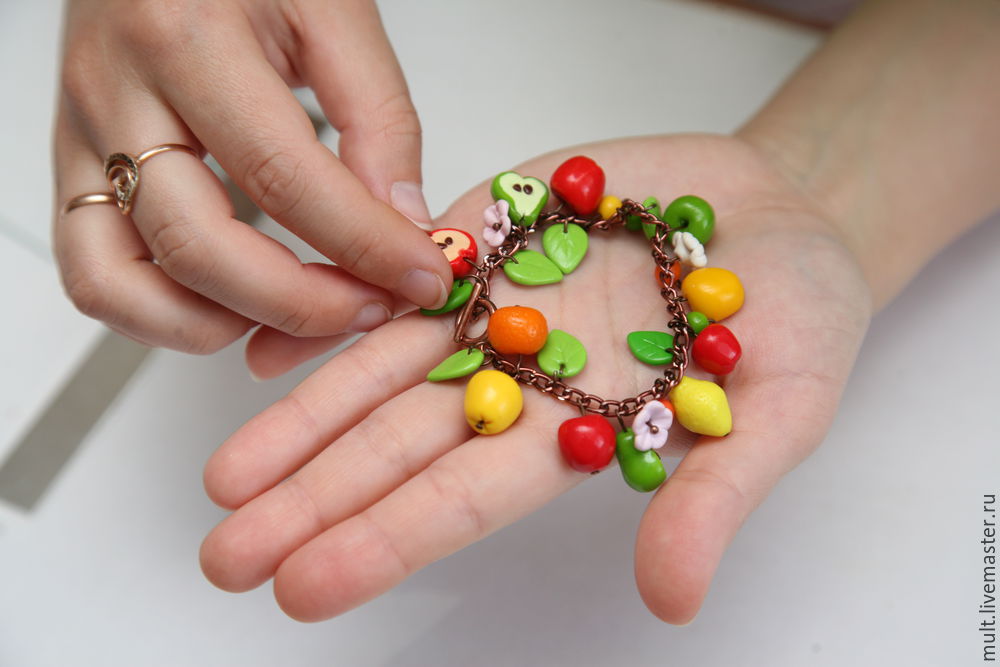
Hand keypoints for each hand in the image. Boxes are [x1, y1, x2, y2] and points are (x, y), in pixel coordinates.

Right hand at [53, 0, 451, 357]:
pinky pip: (93, 275)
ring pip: (122, 281)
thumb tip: (402, 225)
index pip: (283, 177)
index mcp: (188, 37)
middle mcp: (117, 91)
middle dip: (301, 305)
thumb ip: (377, 118)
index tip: (422, 278)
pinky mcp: (70, 165)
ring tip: (300, 312)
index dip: (364, 247)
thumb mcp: (333, 11)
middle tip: (369, 307)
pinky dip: (162, 315)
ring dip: (223, 324)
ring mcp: (81, 135)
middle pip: (198, 246)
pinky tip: (231, 304)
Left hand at [198, 134, 871, 621]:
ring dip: (303, 418)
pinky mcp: (490, 235)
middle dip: (314, 498)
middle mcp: (519, 379)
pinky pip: (399, 275)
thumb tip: (672, 597)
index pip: (465, 501)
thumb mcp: (783, 410)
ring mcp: (496, 308)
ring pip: (382, 369)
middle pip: (399, 446)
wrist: (784, 213)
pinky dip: (336, 312)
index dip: (386, 541)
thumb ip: (716, 493)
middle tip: (227, 554)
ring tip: (225, 477)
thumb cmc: (800, 319)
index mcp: (576, 433)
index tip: (303, 587)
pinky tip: (269, 347)